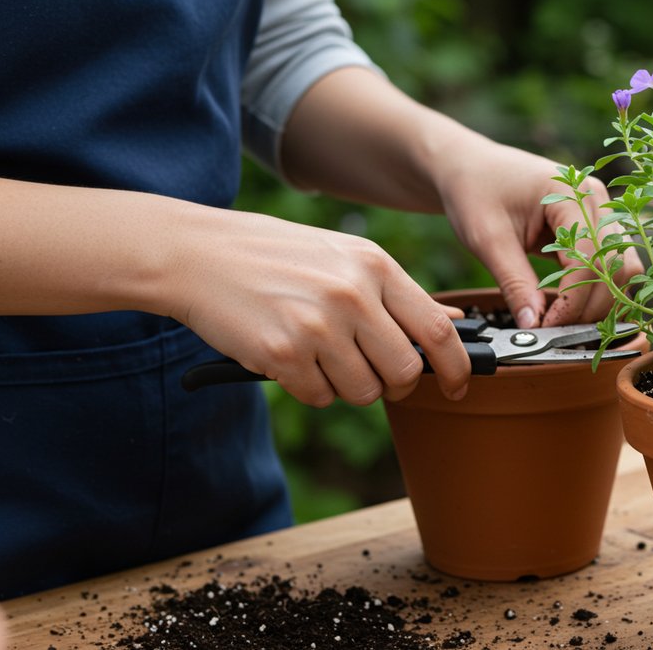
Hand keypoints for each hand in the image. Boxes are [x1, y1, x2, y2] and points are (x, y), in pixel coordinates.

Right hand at [165, 209, 471, 406]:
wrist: (195, 253)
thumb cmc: (273, 255)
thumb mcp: (344, 256)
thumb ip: (396, 293)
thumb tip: (451, 324)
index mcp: (374, 265)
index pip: (437, 330)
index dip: (456, 366)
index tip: (457, 385)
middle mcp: (352, 293)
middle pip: (405, 370)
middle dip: (394, 383)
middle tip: (373, 374)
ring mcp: (318, 325)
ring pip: (364, 391)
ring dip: (347, 386)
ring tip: (319, 355)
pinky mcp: (283, 353)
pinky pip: (320, 397)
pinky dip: (309, 389)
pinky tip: (290, 357)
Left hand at [434, 141, 644, 327]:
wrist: (470, 167)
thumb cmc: (475, 192)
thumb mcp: (487, 239)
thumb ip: (515, 283)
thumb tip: (533, 327)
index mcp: (572, 193)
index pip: (590, 260)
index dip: (572, 302)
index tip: (545, 327)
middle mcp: (597, 200)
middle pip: (616, 267)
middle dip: (590, 308)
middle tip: (555, 331)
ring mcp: (602, 212)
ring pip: (623, 269)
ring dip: (601, 301)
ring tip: (564, 321)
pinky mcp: (597, 226)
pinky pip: (612, 265)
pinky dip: (597, 290)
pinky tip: (568, 306)